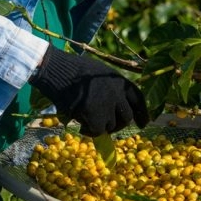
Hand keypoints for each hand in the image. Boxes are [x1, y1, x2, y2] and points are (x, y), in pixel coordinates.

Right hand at [29, 45, 148, 135]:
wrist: (56, 69)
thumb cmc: (73, 70)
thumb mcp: (99, 75)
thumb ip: (111, 90)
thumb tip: (114, 111)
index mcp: (120, 81)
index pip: (139, 100)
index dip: (143, 113)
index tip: (144, 124)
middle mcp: (118, 93)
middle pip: (127, 117)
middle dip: (119, 124)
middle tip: (107, 127)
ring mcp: (107, 104)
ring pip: (111, 126)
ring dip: (100, 126)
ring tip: (86, 118)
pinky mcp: (95, 115)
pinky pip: (97, 131)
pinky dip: (89, 131)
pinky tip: (81, 125)